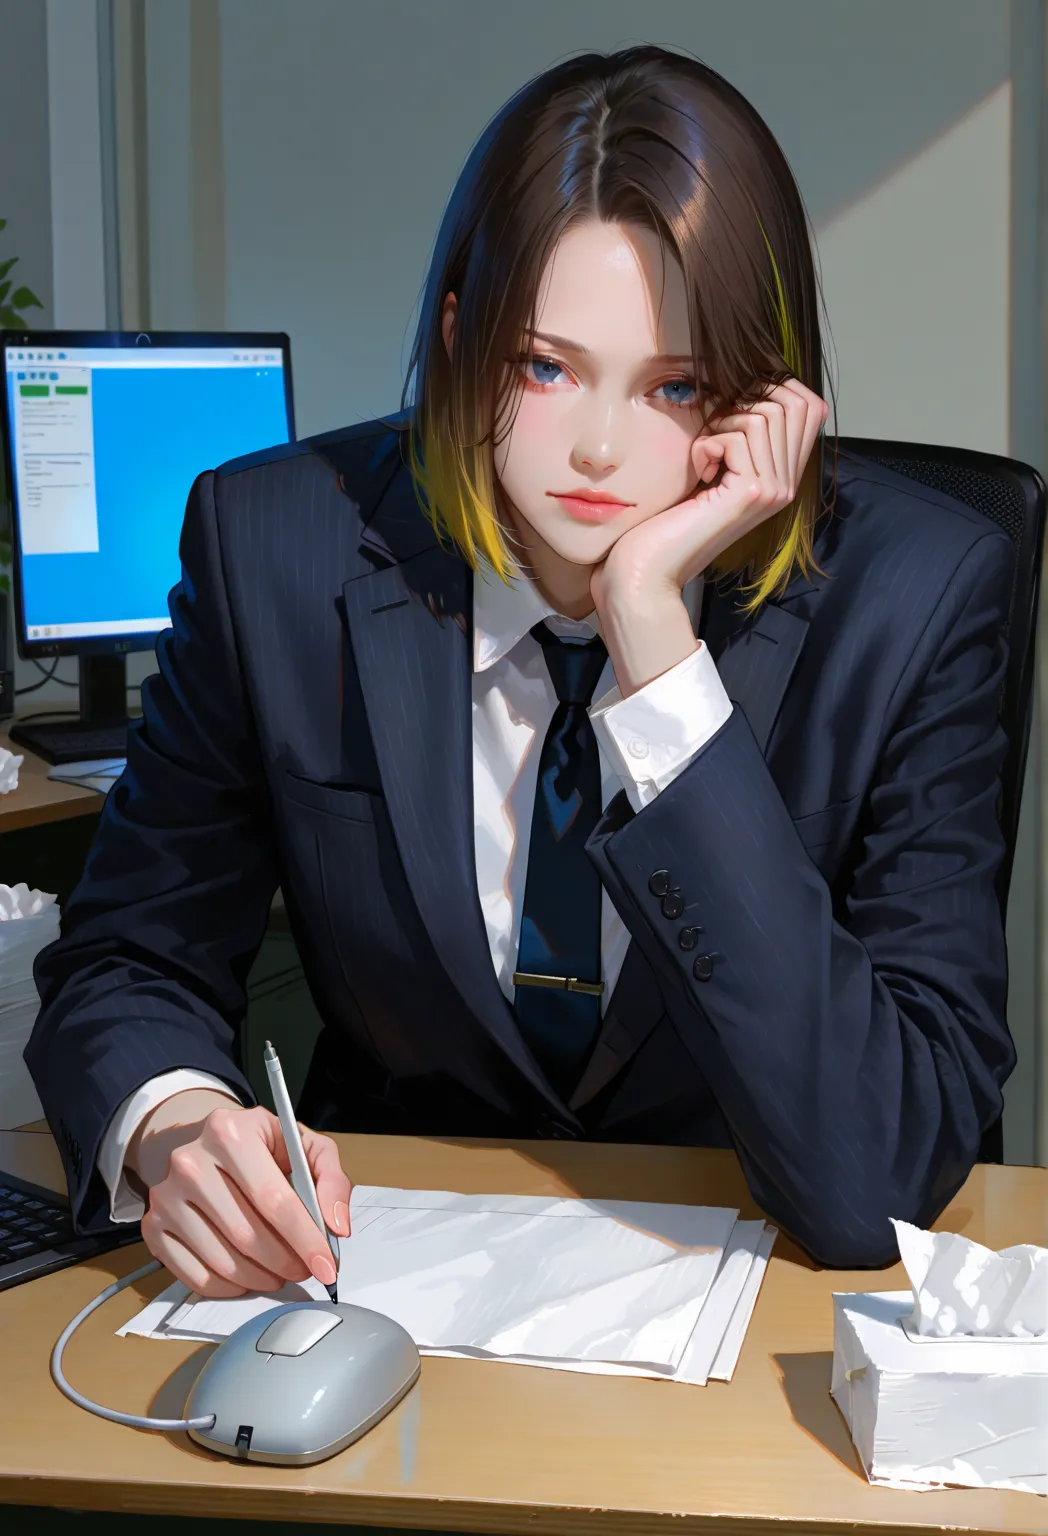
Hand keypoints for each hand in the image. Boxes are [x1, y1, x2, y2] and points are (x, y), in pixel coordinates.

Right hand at [128, 1091, 351, 1297]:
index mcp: (231, 1132)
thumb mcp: (303, 1146)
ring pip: (223, 1260)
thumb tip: (337, 1226)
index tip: (326, 1266)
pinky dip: (230, 1287)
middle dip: (286, 1262)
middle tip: (304, 1269)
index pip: (275, 1199)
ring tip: (279, 1272)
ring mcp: (166, 1196)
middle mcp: (190, 1161)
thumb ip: (331, 1178)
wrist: (207, 1146)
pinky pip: (194, 1276)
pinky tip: (249, 1277)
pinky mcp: (153, 1227)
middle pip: (248, 1234)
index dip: (306, 1240)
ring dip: (261, 1278)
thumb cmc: (261, 1149)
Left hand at [591, 378, 828, 694]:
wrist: (644, 571)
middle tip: (710, 438)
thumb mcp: (711, 465)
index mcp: (782, 477)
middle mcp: (786, 486)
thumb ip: (738, 433)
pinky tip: (696, 473)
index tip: (727, 411)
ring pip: (762, 415)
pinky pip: (737, 435)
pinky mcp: (751, 494)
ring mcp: (774, 491)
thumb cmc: (665, 519)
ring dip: (721, 425)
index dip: (770, 389)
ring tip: (702, 457)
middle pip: (790, 403)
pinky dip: (707, 444)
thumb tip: (749, 378)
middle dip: (742, 403)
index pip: (809, 405)